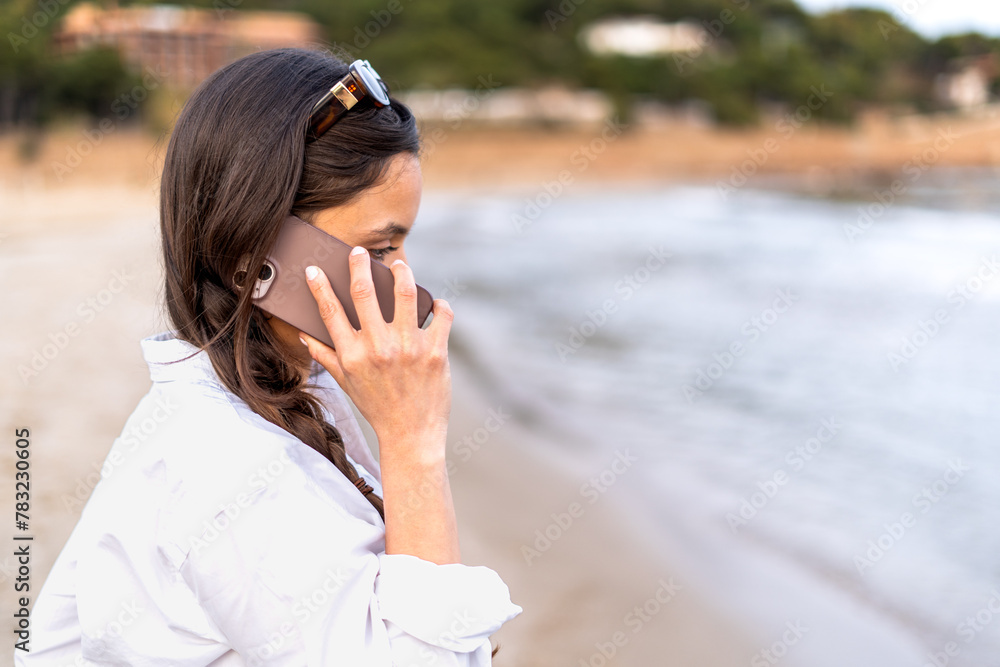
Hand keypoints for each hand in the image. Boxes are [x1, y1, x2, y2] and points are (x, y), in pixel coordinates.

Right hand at [298, 247, 453, 462]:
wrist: (411, 435)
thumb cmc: (377, 407)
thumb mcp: (346, 384)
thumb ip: (326, 357)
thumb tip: (305, 334)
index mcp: (352, 355)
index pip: (330, 311)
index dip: (319, 286)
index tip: (314, 269)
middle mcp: (378, 347)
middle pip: (365, 292)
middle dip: (359, 265)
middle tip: (360, 252)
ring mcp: (409, 347)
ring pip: (405, 293)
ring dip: (402, 273)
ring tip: (399, 266)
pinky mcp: (436, 351)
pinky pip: (441, 314)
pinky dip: (439, 304)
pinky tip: (435, 303)